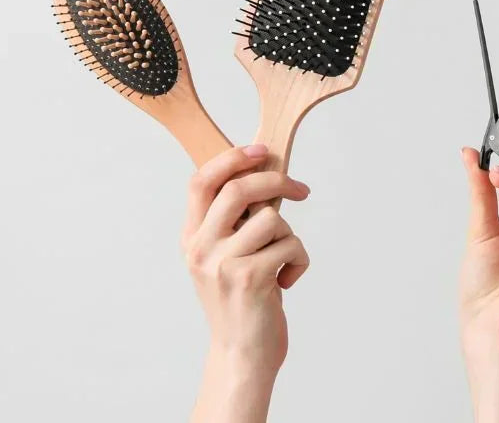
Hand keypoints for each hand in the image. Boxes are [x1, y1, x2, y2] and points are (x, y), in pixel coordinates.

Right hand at [183, 144, 311, 422]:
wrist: (241, 354)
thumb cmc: (243, 302)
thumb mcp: (225, 258)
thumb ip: (234, 224)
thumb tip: (265, 177)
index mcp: (191, 239)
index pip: (200, 181)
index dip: (231, 158)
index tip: (261, 150)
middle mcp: (200, 248)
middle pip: (240, 189)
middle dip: (278, 182)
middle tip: (301, 191)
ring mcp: (222, 263)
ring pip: (273, 219)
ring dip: (291, 237)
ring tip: (284, 262)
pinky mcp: (250, 278)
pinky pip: (291, 245)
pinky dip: (300, 261)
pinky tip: (286, 281)